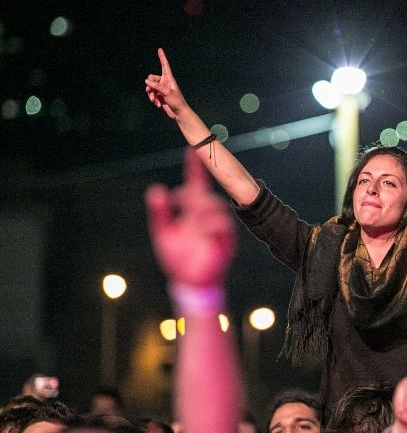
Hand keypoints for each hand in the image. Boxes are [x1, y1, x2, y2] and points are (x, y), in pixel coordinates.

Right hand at [145, 48, 188, 119]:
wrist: (179, 113)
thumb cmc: (177, 102)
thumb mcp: (167, 93)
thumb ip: (156, 86)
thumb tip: (146, 81)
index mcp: (169, 79)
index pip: (165, 66)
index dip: (162, 58)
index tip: (160, 49)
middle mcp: (164, 82)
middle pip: (151, 78)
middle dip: (149, 85)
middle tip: (150, 92)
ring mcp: (161, 89)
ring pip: (150, 87)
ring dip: (150, 94)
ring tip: (154, 100)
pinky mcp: (159, 96)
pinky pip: (151, 95)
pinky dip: (153, 99)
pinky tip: (158, 105)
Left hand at [146, 150, 235, 286]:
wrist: (188, 283)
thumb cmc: (176, 258)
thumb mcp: (162, 232)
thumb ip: (159, 212)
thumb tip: (156, 189)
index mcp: (194, 212)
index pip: (196, 185)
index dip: (194, 167)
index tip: (192, 149)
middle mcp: (208, 217)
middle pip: (207, 195)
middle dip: (195, 194)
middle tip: (181, 198)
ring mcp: (218, 229)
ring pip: (218, 208)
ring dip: (204, 206)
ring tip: (192, 213)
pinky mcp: (224, 242)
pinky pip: (224, 227)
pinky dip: (212, 223)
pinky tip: (200, 225)